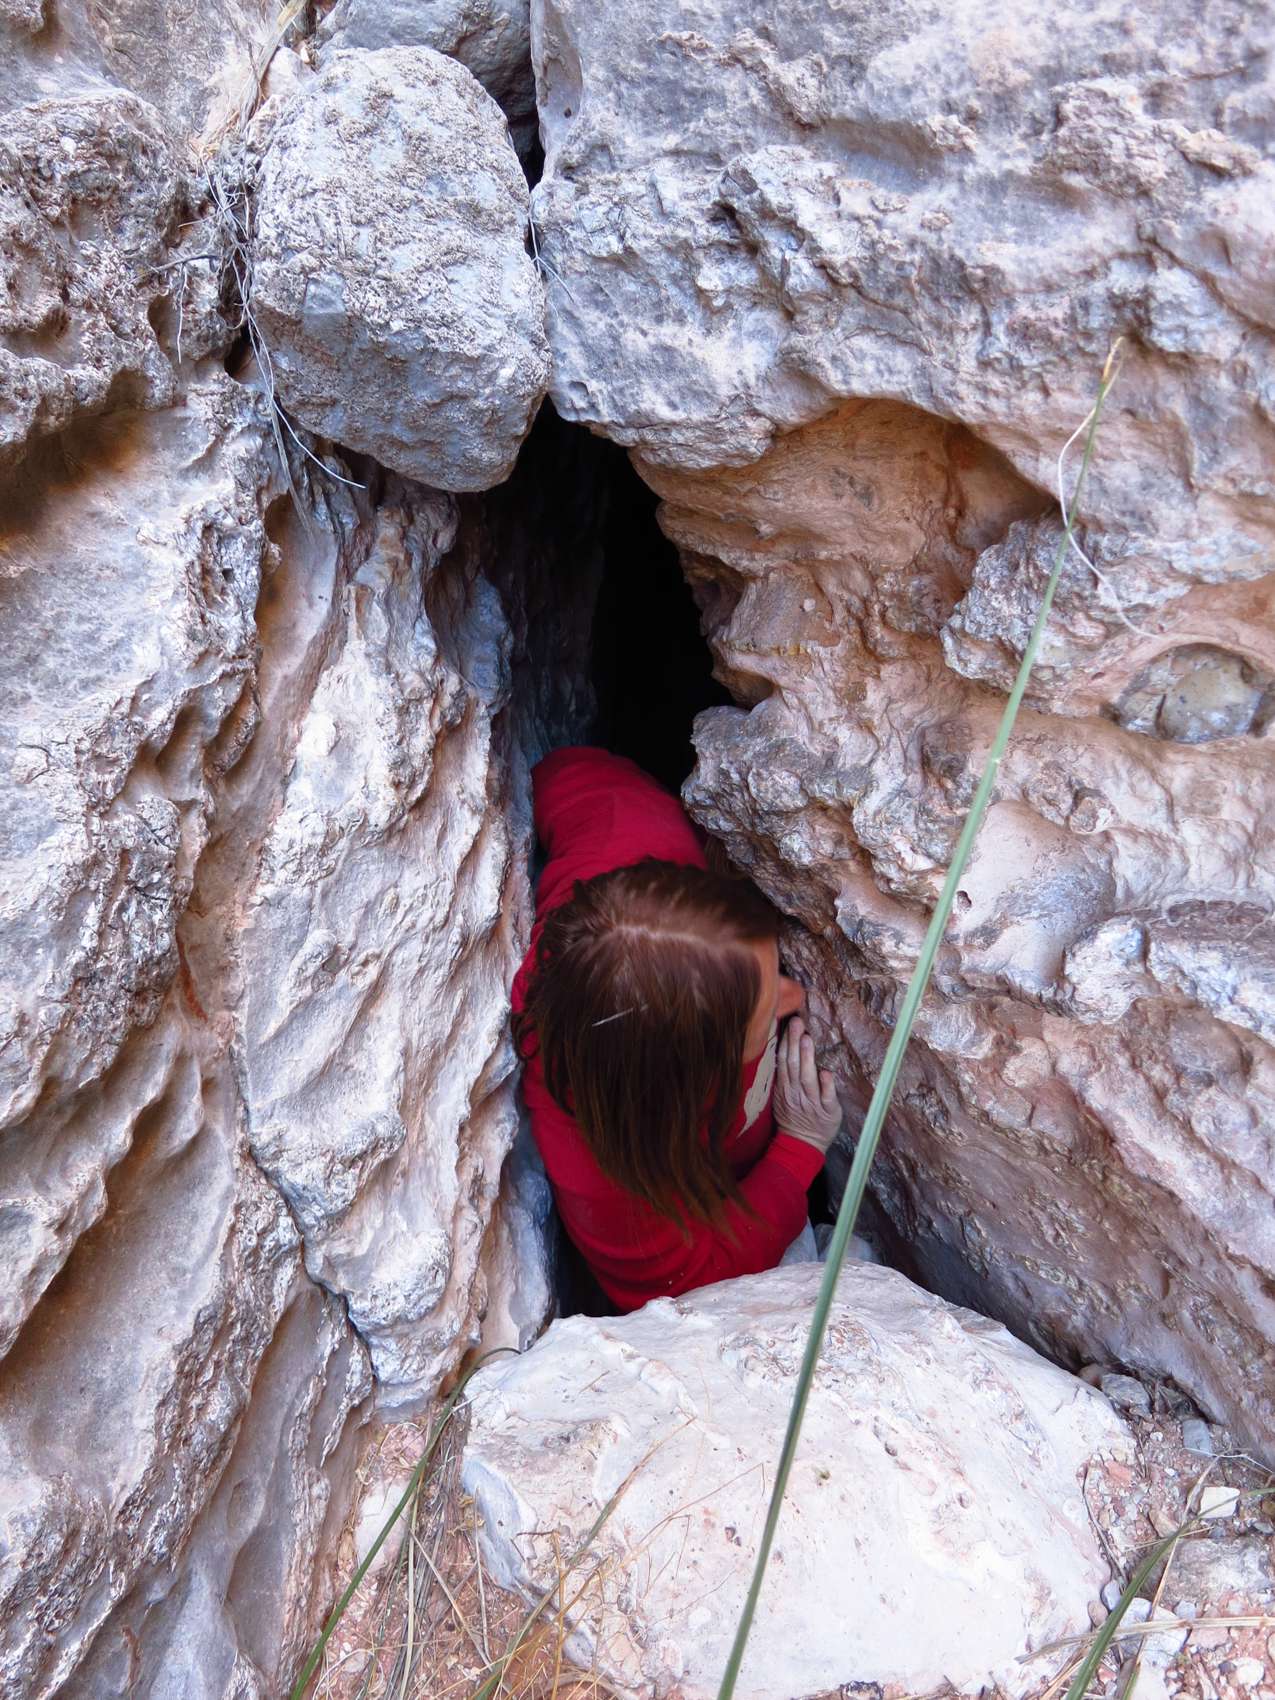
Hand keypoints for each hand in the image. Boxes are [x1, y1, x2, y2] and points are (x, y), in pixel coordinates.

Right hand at [773, 1017, 840, 1154]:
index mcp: (785, 1088)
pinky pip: (826, 1098)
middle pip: (793, 1066)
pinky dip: (826, 1086)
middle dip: (794, 1043)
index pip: (784, 1062)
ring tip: (807, 1038)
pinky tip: (825, 1072)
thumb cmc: (794, 1116)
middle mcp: (796, 1093)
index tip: (789, 1023)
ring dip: (807, 1058)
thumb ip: (785, 1075)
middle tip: (797, 1022)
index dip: (786, 1043)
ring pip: (807, 1078)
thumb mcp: (783, 1096)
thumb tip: (786, 1049)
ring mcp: (812, 1103)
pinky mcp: (828, 1112)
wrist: (802, 1144)